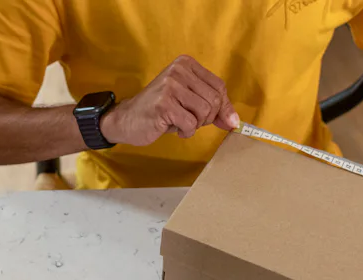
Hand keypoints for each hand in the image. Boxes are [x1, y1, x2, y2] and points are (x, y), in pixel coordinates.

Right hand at [101, 55, 239, 145]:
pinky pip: (190, 124)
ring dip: (195, 125)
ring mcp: (170, 86)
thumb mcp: (189, 102)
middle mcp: (178, 70)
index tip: (222, 121)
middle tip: (190, 120)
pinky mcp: (164, 104)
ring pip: (204, 112)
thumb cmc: (161, 110)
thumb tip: (235, 122)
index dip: (223, 107)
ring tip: (179, 122)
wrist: (127, 119)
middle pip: (214, 100)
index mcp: (186, 64)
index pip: (219, 86)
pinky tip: (171, 127)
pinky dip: (185, 132)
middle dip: (207, 118)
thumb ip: (214, 108)